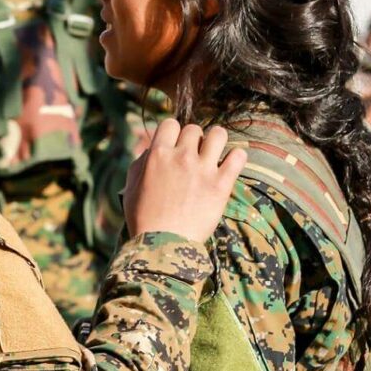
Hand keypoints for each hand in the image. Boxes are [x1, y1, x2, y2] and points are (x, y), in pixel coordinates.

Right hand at [124, 118, 245, 241]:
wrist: (162, 246)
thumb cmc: (143, 219)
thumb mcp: (131, 188)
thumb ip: (140, 163)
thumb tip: (150, 148)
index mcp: (157, 155)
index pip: (170, 124)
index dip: (173, 133)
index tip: (174, 146)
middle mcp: (180, 157)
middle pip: (193, 129)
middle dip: (193, 141)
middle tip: (193, 157)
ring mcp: (202, 169)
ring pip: (218, 134)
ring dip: (216, 142)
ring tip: (214, 154)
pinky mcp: (221, 185)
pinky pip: (238, 156)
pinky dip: (236, 158)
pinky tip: (230, 166)